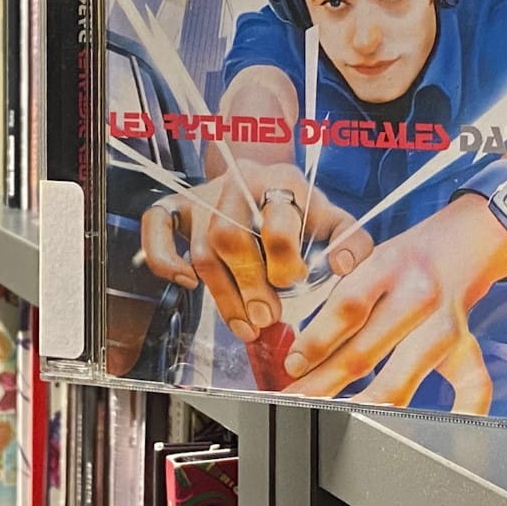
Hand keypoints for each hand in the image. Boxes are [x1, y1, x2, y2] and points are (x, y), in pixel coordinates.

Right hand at [139, 160, 373, 343]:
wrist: (266, 180)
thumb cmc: (302, 211)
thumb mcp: (334, 218)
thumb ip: (350, 242)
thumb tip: (342, 267)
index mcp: (283, 180)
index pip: (279, 220)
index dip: (285, 261)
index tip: (293, 284)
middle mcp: (240, 183)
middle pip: (232, 237)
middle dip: (250, 286)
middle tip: (267, 317)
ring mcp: (205, 194)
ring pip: (202, 249)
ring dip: (222, 295)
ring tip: (245, 326)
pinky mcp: (179, 205)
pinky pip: (156, 225)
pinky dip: (164, 258)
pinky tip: (188, 284)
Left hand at [281, 194, 506, 414]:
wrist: (460, 243)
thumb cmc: (402, 260)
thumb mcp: (366, 258)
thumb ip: (341, 298)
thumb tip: (301, 350)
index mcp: (387, 266)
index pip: (348, 308)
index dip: (316, 340)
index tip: (292, 366)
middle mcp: (418, 296)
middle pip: (365, 351)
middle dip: (323, 382)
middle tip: (294, 400)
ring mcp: (444, 326)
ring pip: (401, 379)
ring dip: (360, 403)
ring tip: (329, 415)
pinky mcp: (467, 346)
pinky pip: (472, 386)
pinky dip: (459, 413)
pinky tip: (427, 434)